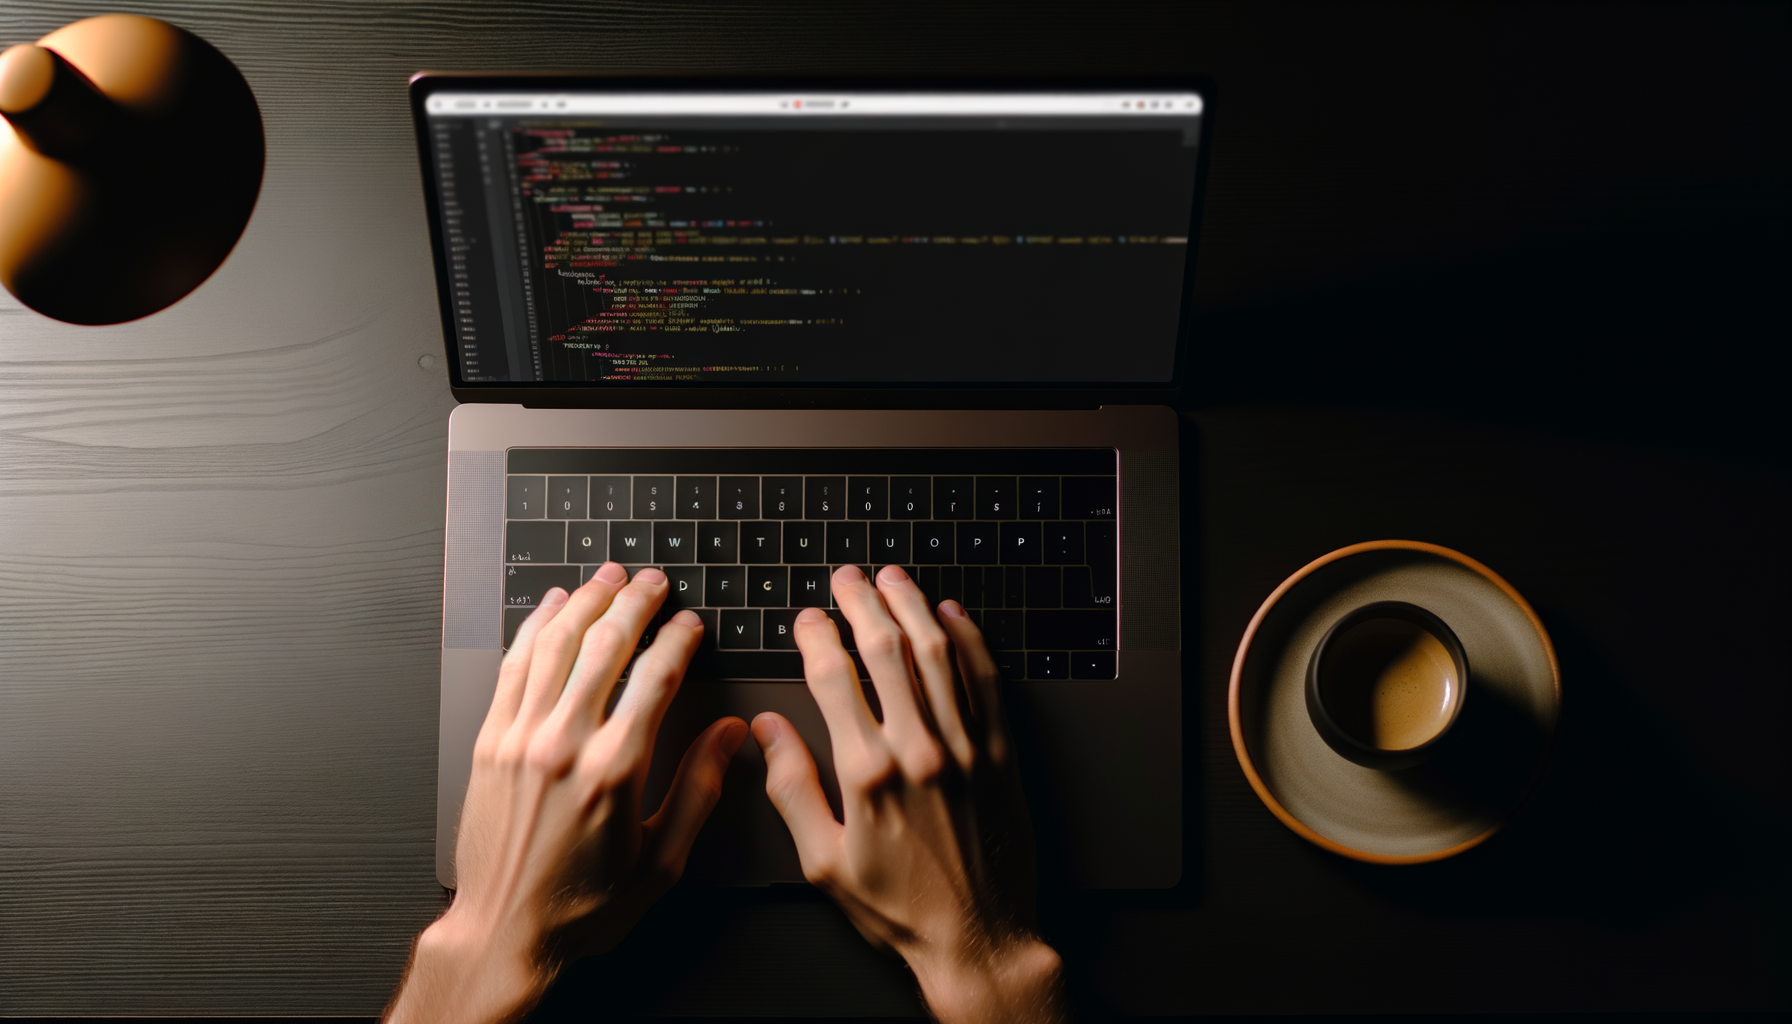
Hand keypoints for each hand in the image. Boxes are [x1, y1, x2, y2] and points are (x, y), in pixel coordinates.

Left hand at [386, 563, 746, 1023]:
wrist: (504, 932)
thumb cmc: (582, 907)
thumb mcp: (662, 862)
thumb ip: (699, 790)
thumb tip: (730, 738)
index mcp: (615, 771)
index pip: (655, 677)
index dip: (677, 639)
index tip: (690, 623)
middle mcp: (564, 745)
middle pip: (605, 646)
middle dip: (634, 603)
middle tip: (653, 582)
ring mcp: (520, 738)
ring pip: (556, 645)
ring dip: (585, 602)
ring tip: (607, 579)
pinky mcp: (489, 742)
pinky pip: (513, 666)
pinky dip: (534, 628)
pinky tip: (550, 609)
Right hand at [752, 566, 1065, 1023]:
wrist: (977, 938)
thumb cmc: (898, 909)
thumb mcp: (822, 861)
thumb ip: (791, 789)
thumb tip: (765, 733)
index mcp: (868, 773)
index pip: (834, 678)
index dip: (816, 638)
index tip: (807, 620)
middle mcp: (919, 749)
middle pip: (887, 650)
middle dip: (862, 603)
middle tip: (848, 578)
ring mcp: (966, 747)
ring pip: (938, 654)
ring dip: (913, 607)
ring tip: (894, 580)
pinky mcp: (1002, 754)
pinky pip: (987, 681)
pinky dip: (970, 641)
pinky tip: (953, 617)